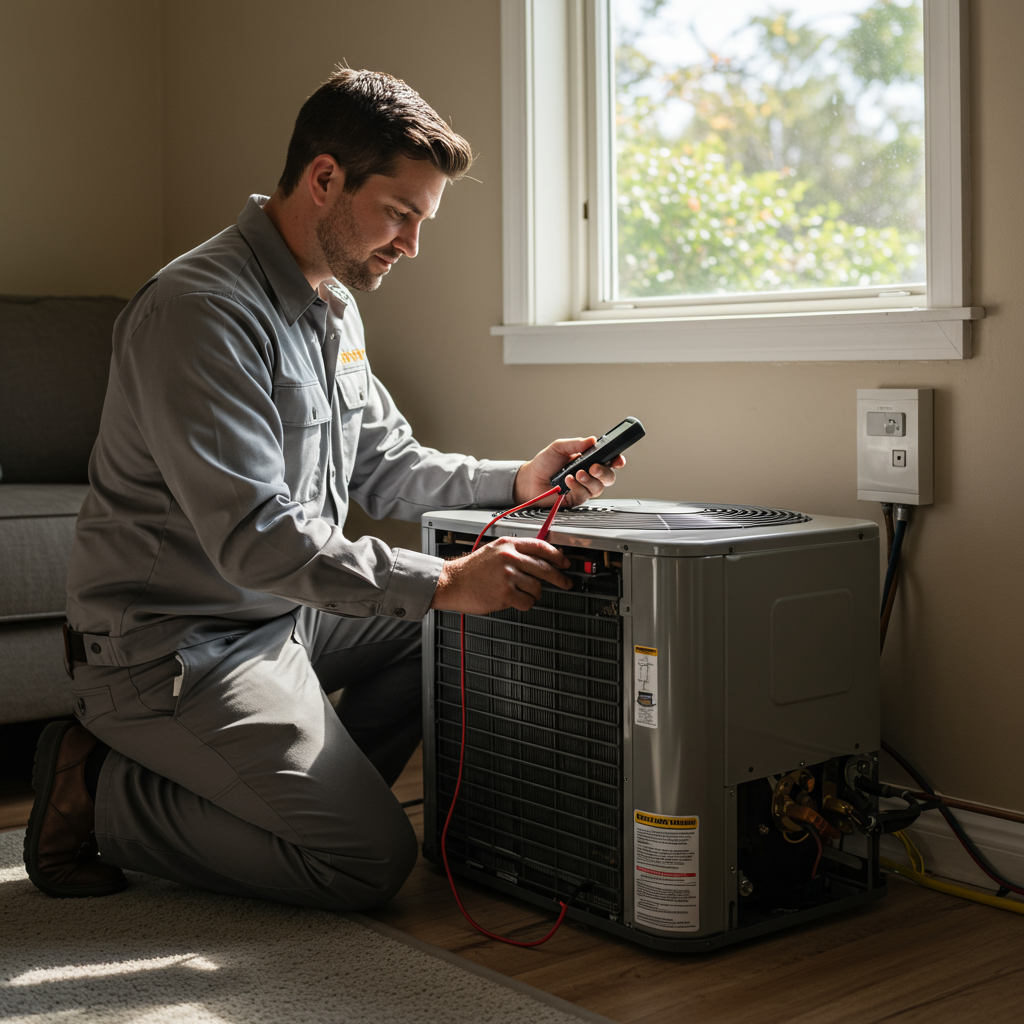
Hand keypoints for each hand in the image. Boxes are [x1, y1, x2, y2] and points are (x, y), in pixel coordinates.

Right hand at [430, 537, 571, 613]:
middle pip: (545, 568)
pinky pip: (527, 602)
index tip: (566, 563)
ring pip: (537, 588)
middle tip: (566, 583)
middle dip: (560, 578)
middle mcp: (509, 558)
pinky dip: (525, 604)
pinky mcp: (504, 594)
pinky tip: (516, 601)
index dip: (558, 556)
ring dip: (534, 594)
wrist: (451, 583)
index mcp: (508, 545)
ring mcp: (507, 576)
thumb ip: (514, 551)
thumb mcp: (493, 551)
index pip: (541, 547)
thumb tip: (540, 558)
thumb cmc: (471, 570)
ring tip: (522, 593)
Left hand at [513, 437, 625, 507]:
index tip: (617, 460)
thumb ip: (575, 444)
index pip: (609, 460)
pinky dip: (577, 487)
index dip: (617, 460)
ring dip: (588, 480)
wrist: (530, 480)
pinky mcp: (577, 498)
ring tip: (576, 473)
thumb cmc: (544, 464)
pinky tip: (568, 481)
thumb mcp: (558, 447)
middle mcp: (589, 474)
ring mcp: (584, 488)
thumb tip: (592, 440)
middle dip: (604, 472)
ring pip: (599, 487)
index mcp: (589, 459)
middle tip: (593, 467)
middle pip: (609, 476)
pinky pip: (585, 495)